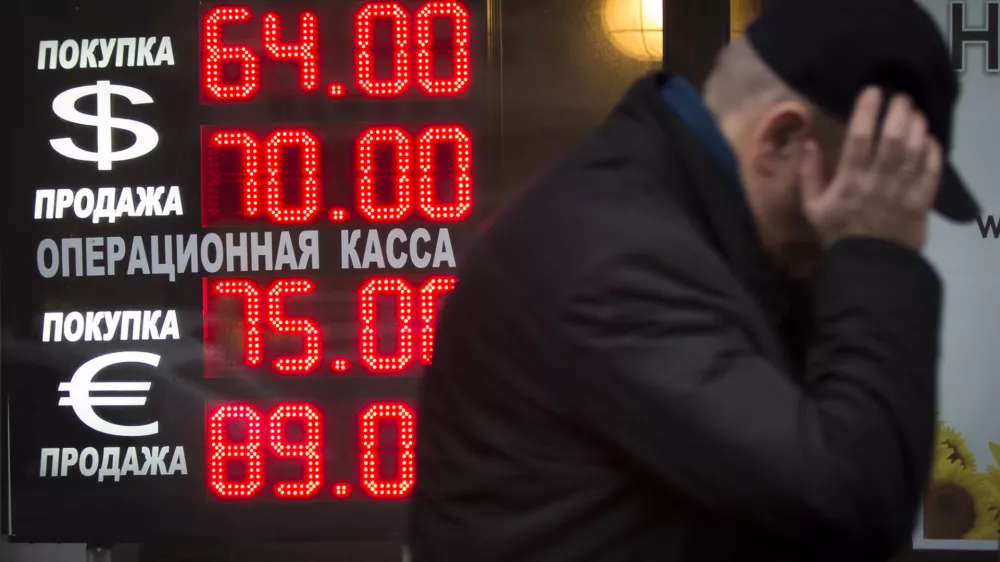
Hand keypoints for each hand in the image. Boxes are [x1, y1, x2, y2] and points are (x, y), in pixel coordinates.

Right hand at [800, 87, 942, 250]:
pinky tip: (930, 140)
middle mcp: (877, 180)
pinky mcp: (921, 201)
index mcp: (849, 180)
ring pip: (914, 151)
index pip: (859, 139)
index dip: (867, 112)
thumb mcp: (812, 207)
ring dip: (917, 128)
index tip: (873, 91)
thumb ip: (810, 174)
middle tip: (901, 98)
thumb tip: (808, 143)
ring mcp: (902, 190)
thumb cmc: (838, 233)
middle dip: (899, 113)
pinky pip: (932, 172)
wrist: (868, 265)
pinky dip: (934, 152)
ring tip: (916, 114)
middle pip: (893, 138)